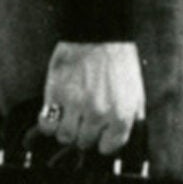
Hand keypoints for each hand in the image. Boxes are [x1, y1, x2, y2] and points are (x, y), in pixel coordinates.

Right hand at [34, 39, 145, 157]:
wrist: (98, 35)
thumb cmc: (118, 62)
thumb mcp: (135, 91)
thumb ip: (131, 118)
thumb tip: (124, 138)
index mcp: (121, 114)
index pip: (107, 148)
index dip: (102, 140)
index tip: (100, 131)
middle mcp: (99, 114)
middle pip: (84, 143)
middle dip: (84, 132)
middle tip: (85, 116)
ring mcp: (76, 105)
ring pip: (64, 137)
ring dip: (66, 128)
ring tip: (70, 113)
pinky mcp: (56, 95)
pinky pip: (47, 125)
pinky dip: (48, 122)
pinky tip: (55, 111)